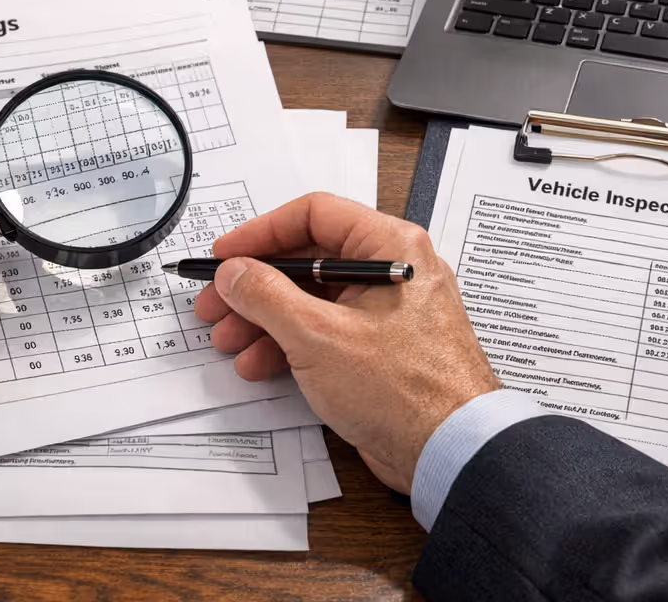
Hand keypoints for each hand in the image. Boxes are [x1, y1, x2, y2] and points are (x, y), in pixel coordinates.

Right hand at [193, 193, 498, 493]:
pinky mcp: (381, 348)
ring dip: (265, 319)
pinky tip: (259, 365)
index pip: (314, 215)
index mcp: (391, 247)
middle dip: (255, 286)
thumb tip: (234, 271)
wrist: (451, 453)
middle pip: (308, 260)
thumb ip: (266, 296)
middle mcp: (393, 271)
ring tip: (229, 342)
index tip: (225, 255)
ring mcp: (387, 311)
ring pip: (313, 298)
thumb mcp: (318, 336)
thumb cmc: (404, 390)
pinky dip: (290, 343)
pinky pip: (327, 330)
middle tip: (216, 305)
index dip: (261, 233)